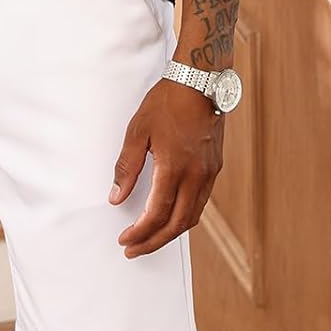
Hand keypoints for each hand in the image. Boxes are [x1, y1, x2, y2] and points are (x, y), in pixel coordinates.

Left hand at [109, 77, 222, 256]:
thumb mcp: (138, 131)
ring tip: (150, 238)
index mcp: (174, 169)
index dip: (140, 233)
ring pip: (191, 216)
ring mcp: (208, 174)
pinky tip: (171, 215)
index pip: (156, 215)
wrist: (200, 82)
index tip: (125, 240)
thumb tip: (115, 197)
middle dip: (154, 242)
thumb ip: (126, 167)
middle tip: (134, 249)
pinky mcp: (214, 168)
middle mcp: (196, 177)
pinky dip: (184, 216)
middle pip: (176, 224)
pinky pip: (200, 202)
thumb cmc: (167, 102)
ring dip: (170, 232)